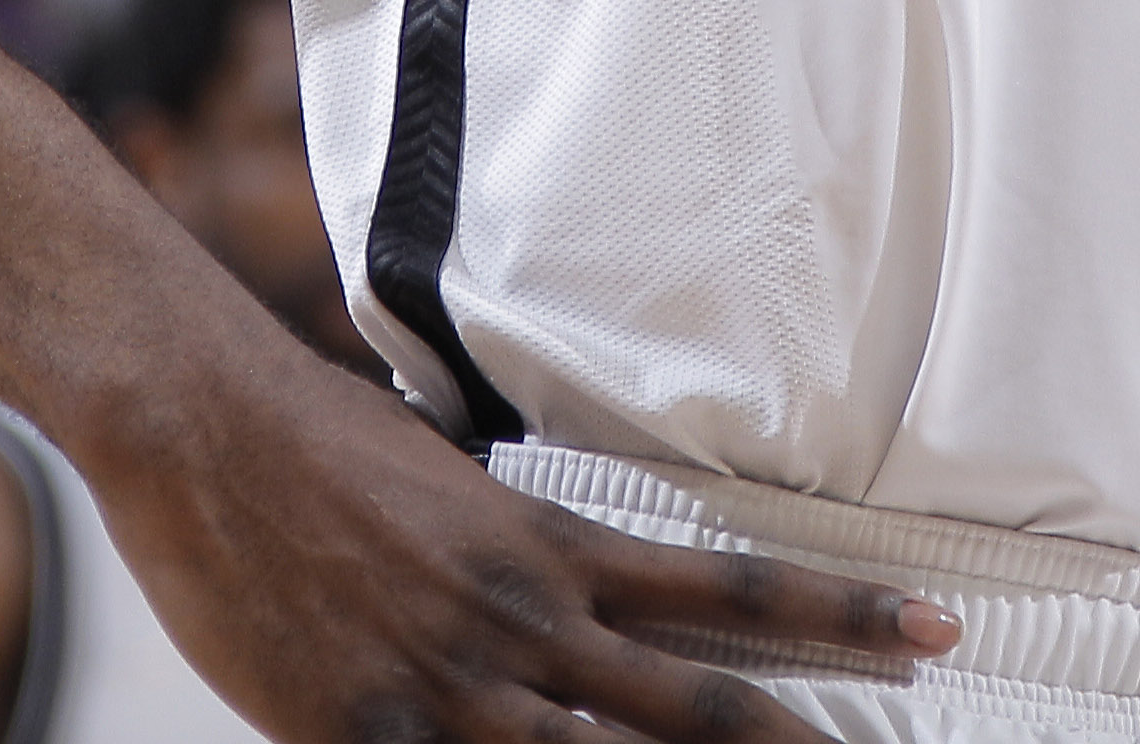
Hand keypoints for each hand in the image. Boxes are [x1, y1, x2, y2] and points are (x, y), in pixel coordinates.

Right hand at [87, 342, 956, 743]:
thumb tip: (568, 570)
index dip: (840, 613)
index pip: (730, 586)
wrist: (204, 427)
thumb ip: (519, 541)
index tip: (934, 626)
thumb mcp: (451, 480)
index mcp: (554, 544)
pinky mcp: (367, 738)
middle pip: (697, 703)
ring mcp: (451, 690)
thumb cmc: (317, 441)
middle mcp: (526, 621)